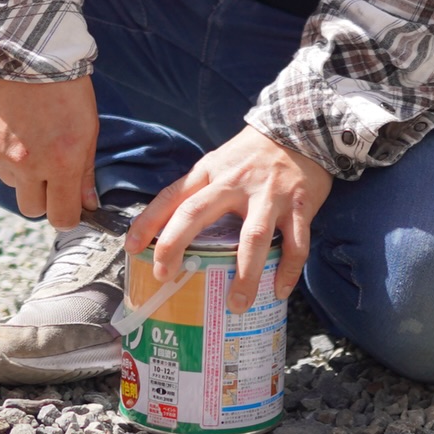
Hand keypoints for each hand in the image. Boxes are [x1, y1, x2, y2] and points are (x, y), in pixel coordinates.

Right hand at [0, 75, 99, 228]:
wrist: (28, 52)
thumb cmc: (66, 89)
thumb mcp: (87, 129)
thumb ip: (84, 171)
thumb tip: (87, 204)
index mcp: (61, 163)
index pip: (61, 218)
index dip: (65, 214)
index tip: (67, 205)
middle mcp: (27, 164)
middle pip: (31, 209)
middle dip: (41, 196)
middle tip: (47, 169)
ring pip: (10, 181)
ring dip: (19, 169)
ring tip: (28, 134)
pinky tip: (10, 123)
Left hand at [125, 126, 333, 313]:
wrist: (302, 129)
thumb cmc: (253, 154)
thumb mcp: (220, 162)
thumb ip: (201, 190)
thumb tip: (172, 229)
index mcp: (211, 171)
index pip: (172, 196)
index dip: (148, 221)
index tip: (131, 247)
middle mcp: (235, 182)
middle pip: (197, 213)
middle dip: (176, 245)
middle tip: (164, 277)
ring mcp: (269, 194)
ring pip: (252, 238)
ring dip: (244, 275)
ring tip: (235, 305)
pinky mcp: (299, 205)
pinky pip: (294, 244)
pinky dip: (287, 270)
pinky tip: (279, 291)